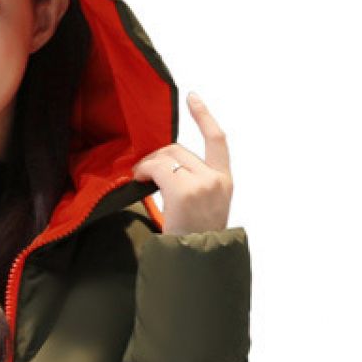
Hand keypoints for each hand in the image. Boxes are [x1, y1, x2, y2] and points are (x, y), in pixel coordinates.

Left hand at [130, 92, 233, 235]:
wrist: (194, 263)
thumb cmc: (192, 239)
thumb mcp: (204, 208)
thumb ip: (194, 183)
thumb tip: (165, 164)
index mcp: (224, 181)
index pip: (217, 139)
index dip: (204, 116)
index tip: (192, 98)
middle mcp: (216, 179)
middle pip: (179, 149)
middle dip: (157, 157)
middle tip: (143, 172)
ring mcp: (201, 183)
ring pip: (166, 156)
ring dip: (148, 165)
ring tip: (140, 178)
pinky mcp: (184, 191)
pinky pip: (157, 168)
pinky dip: (144, 170)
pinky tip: (138, 180)